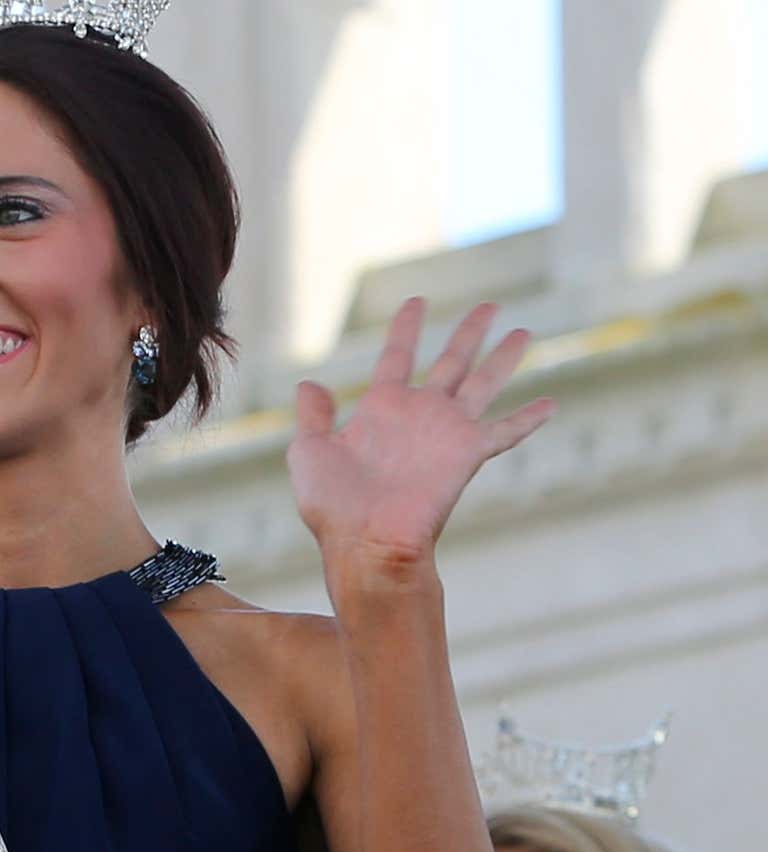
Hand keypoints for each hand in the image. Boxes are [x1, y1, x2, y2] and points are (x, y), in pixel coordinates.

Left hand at [286, 297, 554, 571]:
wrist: (364, 542)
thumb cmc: (333, 505)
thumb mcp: (310, 451)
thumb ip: (314, 416)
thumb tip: (309, 383)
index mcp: (381, 407)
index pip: (397, 354)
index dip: (407, 327)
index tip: (417, 301)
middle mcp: (419, 414)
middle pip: (451, 361)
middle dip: (470, 333)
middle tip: (490, 305)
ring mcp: (445, 432)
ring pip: (481, 382)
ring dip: (502, 357)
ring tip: (521, 331)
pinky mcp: (467, 454)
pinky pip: (504, 431)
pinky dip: (528, 418)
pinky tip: (551, 403)